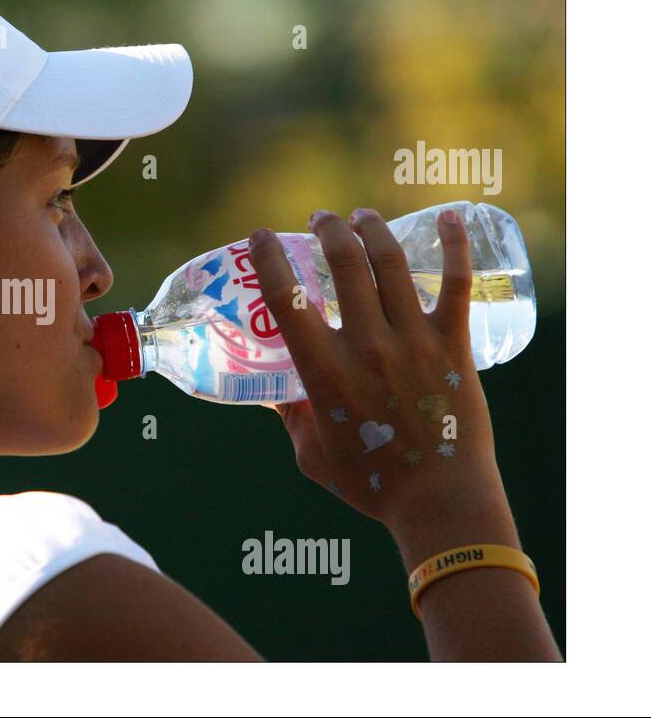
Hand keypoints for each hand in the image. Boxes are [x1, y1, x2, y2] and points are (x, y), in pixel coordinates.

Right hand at [247, 207, 507, 532]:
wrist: (440, 501)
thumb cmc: (370, 484)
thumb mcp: (311, 453)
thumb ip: (291, 416)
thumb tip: (274, 390)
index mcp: (325, 373)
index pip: (287, 300)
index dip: (269, 259)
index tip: (261, 237)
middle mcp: (368, 347)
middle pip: (344, 264)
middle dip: (328, 231)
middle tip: (321, 221)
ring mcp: (414, 341)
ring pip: (391, 264)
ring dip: (372, 230)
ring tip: (361, 218)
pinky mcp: (453, 345)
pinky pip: (456, 283)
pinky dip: (454, 245)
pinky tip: (452, 215)